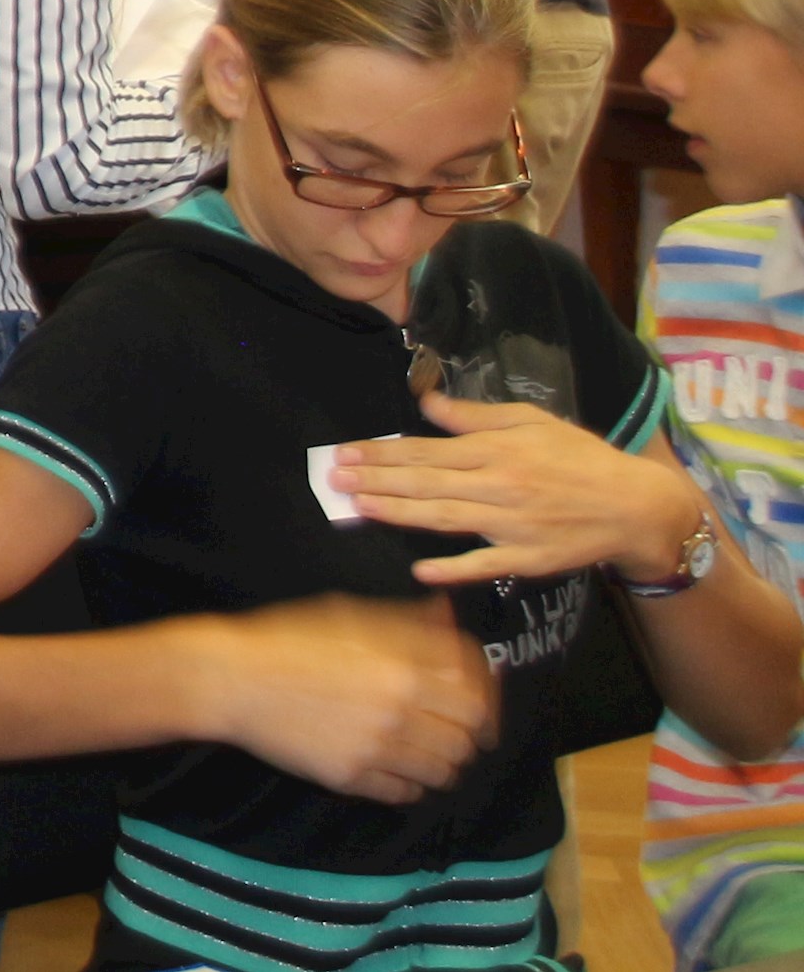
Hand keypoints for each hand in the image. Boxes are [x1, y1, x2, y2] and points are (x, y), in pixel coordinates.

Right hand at [199, 594, 495, 802]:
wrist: (232, 678)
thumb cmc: (288, 638)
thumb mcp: (349, 615)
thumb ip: (406, 621)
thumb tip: (449, 615)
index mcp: (403, 669)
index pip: (476, 702)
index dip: (485, 708)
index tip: (479, 712)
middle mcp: (397, 713)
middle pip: (464, 742)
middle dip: (463, 737)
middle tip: (447, 732)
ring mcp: (374, 750)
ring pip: (441, 773)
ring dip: (439, 764)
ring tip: (420, 751)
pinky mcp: (350, 778)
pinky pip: (404, 794)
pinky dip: (407, 785)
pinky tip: (391, 768)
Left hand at [338, 394, 711, 585]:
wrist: (635, 506)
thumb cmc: (580, 458)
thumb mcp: (531, 422)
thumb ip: (476, 416)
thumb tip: (427, 403)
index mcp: (497, 451)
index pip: (427, 450)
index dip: (383, 452)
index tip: (347, 453)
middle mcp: (499, 485)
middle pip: (427, 482)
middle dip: (378, 480)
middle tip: (335, 479)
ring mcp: (512, 525)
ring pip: (445, 518)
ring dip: (399, 513)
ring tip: (359, 507)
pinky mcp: (528, 559)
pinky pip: (484, 564)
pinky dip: (453, 568)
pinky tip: (420, 568)